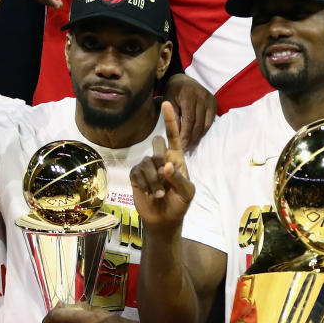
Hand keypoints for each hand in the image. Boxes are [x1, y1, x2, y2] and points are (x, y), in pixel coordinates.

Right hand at [129, 102, 195, 233]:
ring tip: (159, 194)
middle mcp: (161, 159)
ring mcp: (147, 167)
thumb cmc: (179, 204)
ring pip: (147, 161)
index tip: (166, 103)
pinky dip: (145, 184)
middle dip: (160, 158)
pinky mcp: (136, 176)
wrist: (164, 220)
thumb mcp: (187, 193)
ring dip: (154, 180)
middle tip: (164, 175)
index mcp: (176, 159)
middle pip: (156, 144)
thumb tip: (166, 165)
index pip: (173, 136)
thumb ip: (179, 178)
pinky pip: (138, 172)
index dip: (170, 120)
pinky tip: (150, 193)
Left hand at [164, 73, 217, 148]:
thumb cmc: (173, 92)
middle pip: (198, 123)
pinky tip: (196, 136)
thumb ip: (172, 117)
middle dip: (191, 138)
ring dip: (198, 136)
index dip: (185, 134)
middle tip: (185, 148)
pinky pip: (210, 122)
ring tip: (190, 144)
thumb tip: (176, 135)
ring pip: (206, 124)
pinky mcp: (214, 103)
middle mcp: (202, 96)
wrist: (183, 80)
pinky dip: (203, 130)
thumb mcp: (168, 102)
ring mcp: (210, 99)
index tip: (180, 145)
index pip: (189, 119)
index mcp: (189, 94)